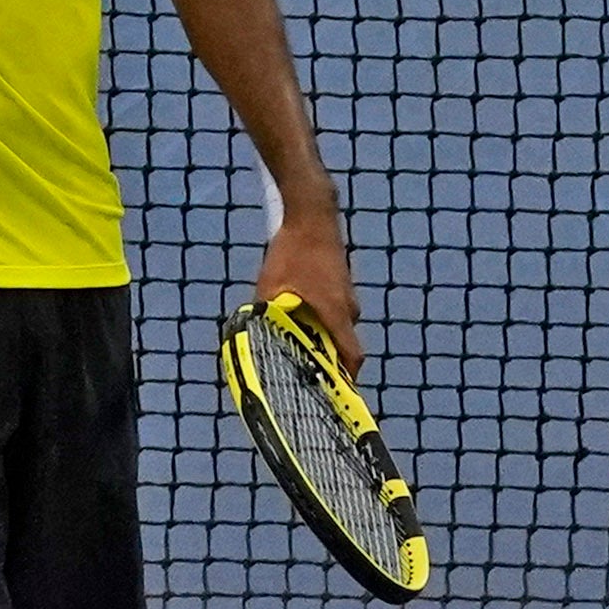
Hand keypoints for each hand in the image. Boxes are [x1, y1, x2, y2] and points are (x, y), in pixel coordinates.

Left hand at [255, 207, 363, 375]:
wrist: (312, 214)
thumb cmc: (292, 251)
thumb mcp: (270, 286)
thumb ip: (267, 314)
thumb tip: (256, 336)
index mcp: (335, 313)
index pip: (352, 357)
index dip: (347, 380)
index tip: (337, 395)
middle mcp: (348, 307)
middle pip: (344, 344)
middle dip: (328, 359)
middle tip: (309, 371)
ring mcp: (348, 293)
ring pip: (338, 325)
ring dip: (323, 336)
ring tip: (299, 341)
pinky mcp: (342, 281)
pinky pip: (336, 309)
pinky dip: (323, 319)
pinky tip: (301, 313)